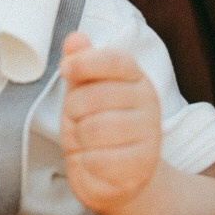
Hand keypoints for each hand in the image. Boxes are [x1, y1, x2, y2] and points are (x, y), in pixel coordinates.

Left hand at [59, 32, 161, 214]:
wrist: (118, 176)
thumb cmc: (97, 124)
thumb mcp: (83, 89)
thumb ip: (80, 62)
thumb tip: (75, 38)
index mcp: (135, 78)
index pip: (115, 60)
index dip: (85, 62)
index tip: (65, 68)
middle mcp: (149, 103)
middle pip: (94, 96)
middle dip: (74, 109)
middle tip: (77, 120)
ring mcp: (149, 135)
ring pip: (95, 129)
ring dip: (79, 137)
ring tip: (86, 140)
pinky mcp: (143, 166)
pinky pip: (99, 159)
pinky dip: (86, 162)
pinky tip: (94, 160)